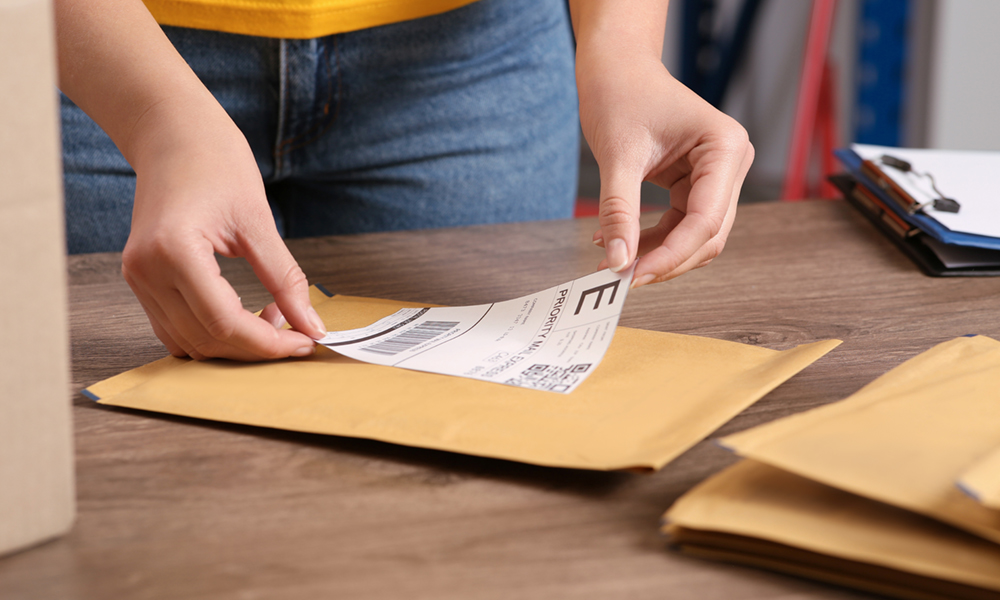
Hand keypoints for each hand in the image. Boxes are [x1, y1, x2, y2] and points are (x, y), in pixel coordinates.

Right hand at [121, 105, 325, 360]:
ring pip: (189, 342)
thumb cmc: (214, 160)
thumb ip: (285, 278)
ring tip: (273, 315)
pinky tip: (244, 313)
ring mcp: (138, 278)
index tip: (305, 342)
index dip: (268, 343)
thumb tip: (311, 324)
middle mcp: (146, 271)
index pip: (224, 323)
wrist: (172, 132)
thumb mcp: (259, 220)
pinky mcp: (141, 280)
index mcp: (174, 251)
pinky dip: (212, 333)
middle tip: (297, 331)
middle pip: (206, 339)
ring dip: (235, 344)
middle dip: (256, 347)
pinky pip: (176, 327)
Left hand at [577, 49, 753, 287]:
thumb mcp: (617, 155)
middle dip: (666, 260)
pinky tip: (618, 242)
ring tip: (613, 260)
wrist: (616, 67)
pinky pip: (681, 226)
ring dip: (658, 255)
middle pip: (708, 235)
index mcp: (724, 147)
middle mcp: (730, 162)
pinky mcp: (697, 184)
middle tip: (621, 277)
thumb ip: (619, 212)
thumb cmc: (621, 93)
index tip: (632, 275)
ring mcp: (717, 175)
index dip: (671, 255)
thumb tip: (618, 262)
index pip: (707, 220)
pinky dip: (653, 240)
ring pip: (696, 237)